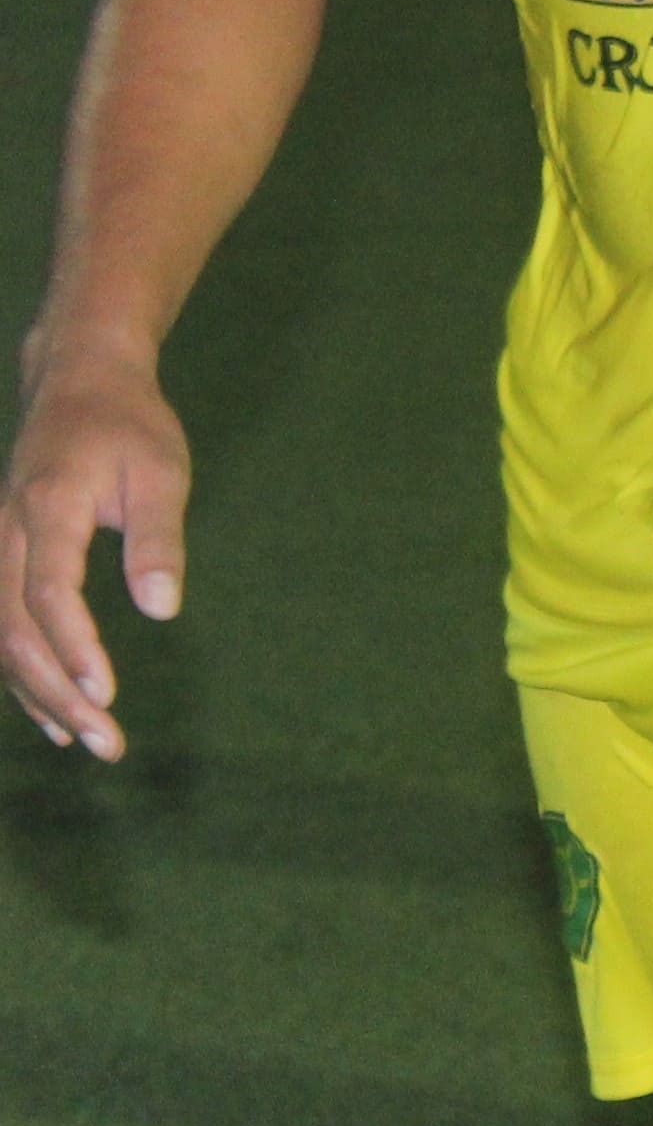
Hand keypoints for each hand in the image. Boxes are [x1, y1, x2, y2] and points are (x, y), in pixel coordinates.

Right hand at [0, 343, 191, 760]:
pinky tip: (55, 715)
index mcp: (47, 504)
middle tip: (108, 741)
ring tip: (88, 741)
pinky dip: (25, 673)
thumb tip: (162, 608)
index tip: (106, 691)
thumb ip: (157, 539)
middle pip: (15, 628)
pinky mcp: (1, 557)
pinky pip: (2, 627)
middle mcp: (6, 530)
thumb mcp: (161, 472)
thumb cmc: (129, 427)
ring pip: (2, 636)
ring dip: (40, 693)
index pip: (48, 589)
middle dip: (57, 691)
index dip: (73, 645)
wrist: (78, 383)